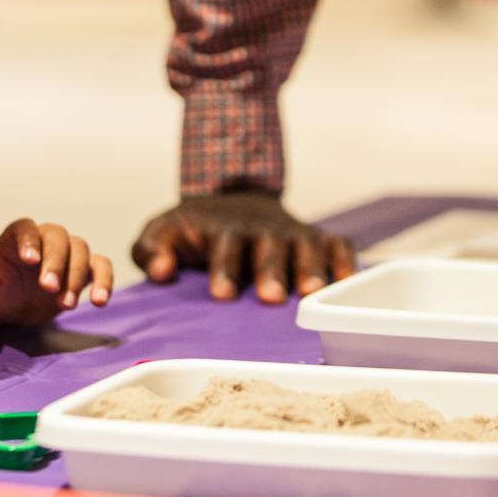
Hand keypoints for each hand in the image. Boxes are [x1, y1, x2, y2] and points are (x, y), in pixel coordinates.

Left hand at [0, 217, 113, 324]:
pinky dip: (104, 281)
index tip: (29, 261)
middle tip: (48, 288)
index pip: (26, 229)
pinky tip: (99, 301)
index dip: (29, 241)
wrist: (15, 309)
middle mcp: (46, 239)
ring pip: (81, 250)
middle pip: (58, 238)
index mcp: (18, 236)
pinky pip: (101, 267)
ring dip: (76, 276)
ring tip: (66, 305)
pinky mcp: (85, 270)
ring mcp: (68, 253)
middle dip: (56, 263)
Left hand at [133, 190, 356, 303]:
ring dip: (311, 266)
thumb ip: (151, 250)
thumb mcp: (163, 233)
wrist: (231, 200)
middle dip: (271, 269)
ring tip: (311, 292)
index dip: (224, 268)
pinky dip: (345, 261)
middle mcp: (263, 228)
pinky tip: (347, 283)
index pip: (225, 245)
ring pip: (309, 243)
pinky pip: (338, 244)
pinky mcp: (317, 239)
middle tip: (270, 297)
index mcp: (224, 228)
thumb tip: (161, 270)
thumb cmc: (195, 231)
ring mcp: (293, 232)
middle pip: (271, 245)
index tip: (221, 294)